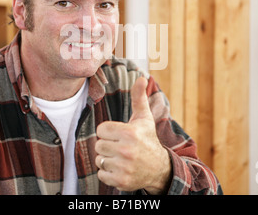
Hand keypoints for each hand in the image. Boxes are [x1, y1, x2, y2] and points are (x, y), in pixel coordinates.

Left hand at [95, 77, 171, 193]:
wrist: (159, 168)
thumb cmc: (147, 139)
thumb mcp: (143, 118)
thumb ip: (139, 97)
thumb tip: (142, 77)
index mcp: (130, 133)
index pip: (101, 130)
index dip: (109, 132)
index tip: (120, 134)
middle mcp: (127, 150)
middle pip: (98, 145)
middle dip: (107, 145)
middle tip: (121, 147)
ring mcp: (124, 167)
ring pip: (99, 160)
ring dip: (107, 159)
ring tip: (121, 157)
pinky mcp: (121, 181)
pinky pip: (101, 174)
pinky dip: (108, 173)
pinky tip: (120, 168)